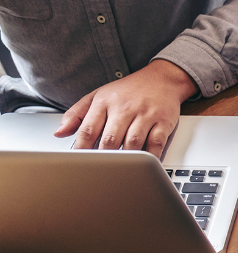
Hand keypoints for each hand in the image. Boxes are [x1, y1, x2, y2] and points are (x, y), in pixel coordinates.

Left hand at [54, 60, 197, 158]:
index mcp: (105, 102)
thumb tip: (59, 133)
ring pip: (132, 143)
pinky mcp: (163, 122)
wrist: (162, 78)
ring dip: (126, 160)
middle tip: (99, 173)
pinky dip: (150, 157)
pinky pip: (156, 143)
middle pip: (110, 139)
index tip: (79, 164)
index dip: (81, 149)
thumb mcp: (98, 96)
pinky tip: (145, 166)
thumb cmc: (128, 90)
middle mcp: (124, 108)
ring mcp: (145, 115)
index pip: (88, 129)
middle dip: (103, 158)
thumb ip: (76, 114)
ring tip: (120, 172)